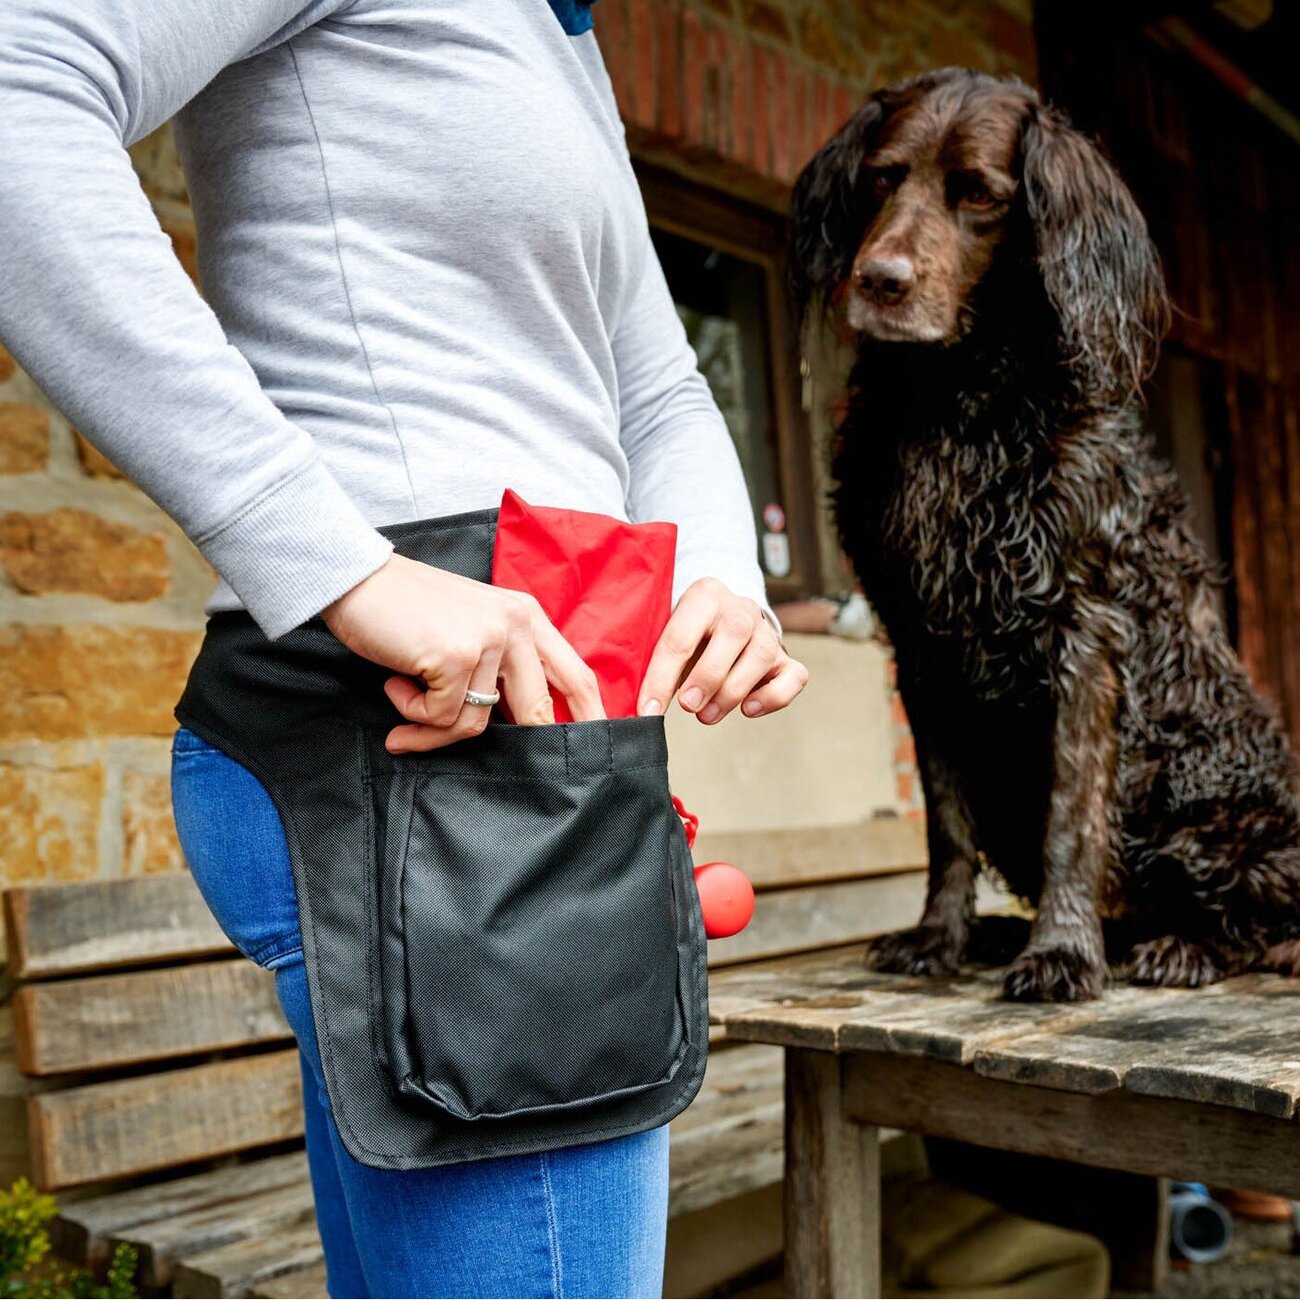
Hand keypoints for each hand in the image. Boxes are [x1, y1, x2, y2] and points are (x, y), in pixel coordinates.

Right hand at [321, 554, 603, 751]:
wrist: (355, 579)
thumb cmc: (406, 610)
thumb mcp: (470, 627)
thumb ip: (500, 665)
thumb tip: (516, 725)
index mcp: (527, 616)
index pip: (575, 675)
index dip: (591, 716)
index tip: (599, 748)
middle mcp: (517, 624)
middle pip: (536, 711)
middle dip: (514, 745)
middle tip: (470, 748)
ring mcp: (489, 639)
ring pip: (477, 723)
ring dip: (433, 724)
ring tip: (406, 693)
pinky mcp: (457, 655)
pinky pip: (443, 716)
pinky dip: (412, 712)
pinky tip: (395, 682)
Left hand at [637, 578, 808, 723]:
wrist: (720, 622)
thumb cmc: (688, 635)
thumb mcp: (667, 637)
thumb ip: (656, 664)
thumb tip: (645, 707)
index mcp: (704, 595)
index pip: (681, 635)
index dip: (661, 677)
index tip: (648, 711)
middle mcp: (740, 608)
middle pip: (733, 633)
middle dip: (708, 676)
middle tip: (687, 707)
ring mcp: (766, 631)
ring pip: (763, 655)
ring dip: (733, 692)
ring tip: (707, 715)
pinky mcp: (786, 657)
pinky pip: (794, 676)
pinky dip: (773, 697)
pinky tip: (748, 709)